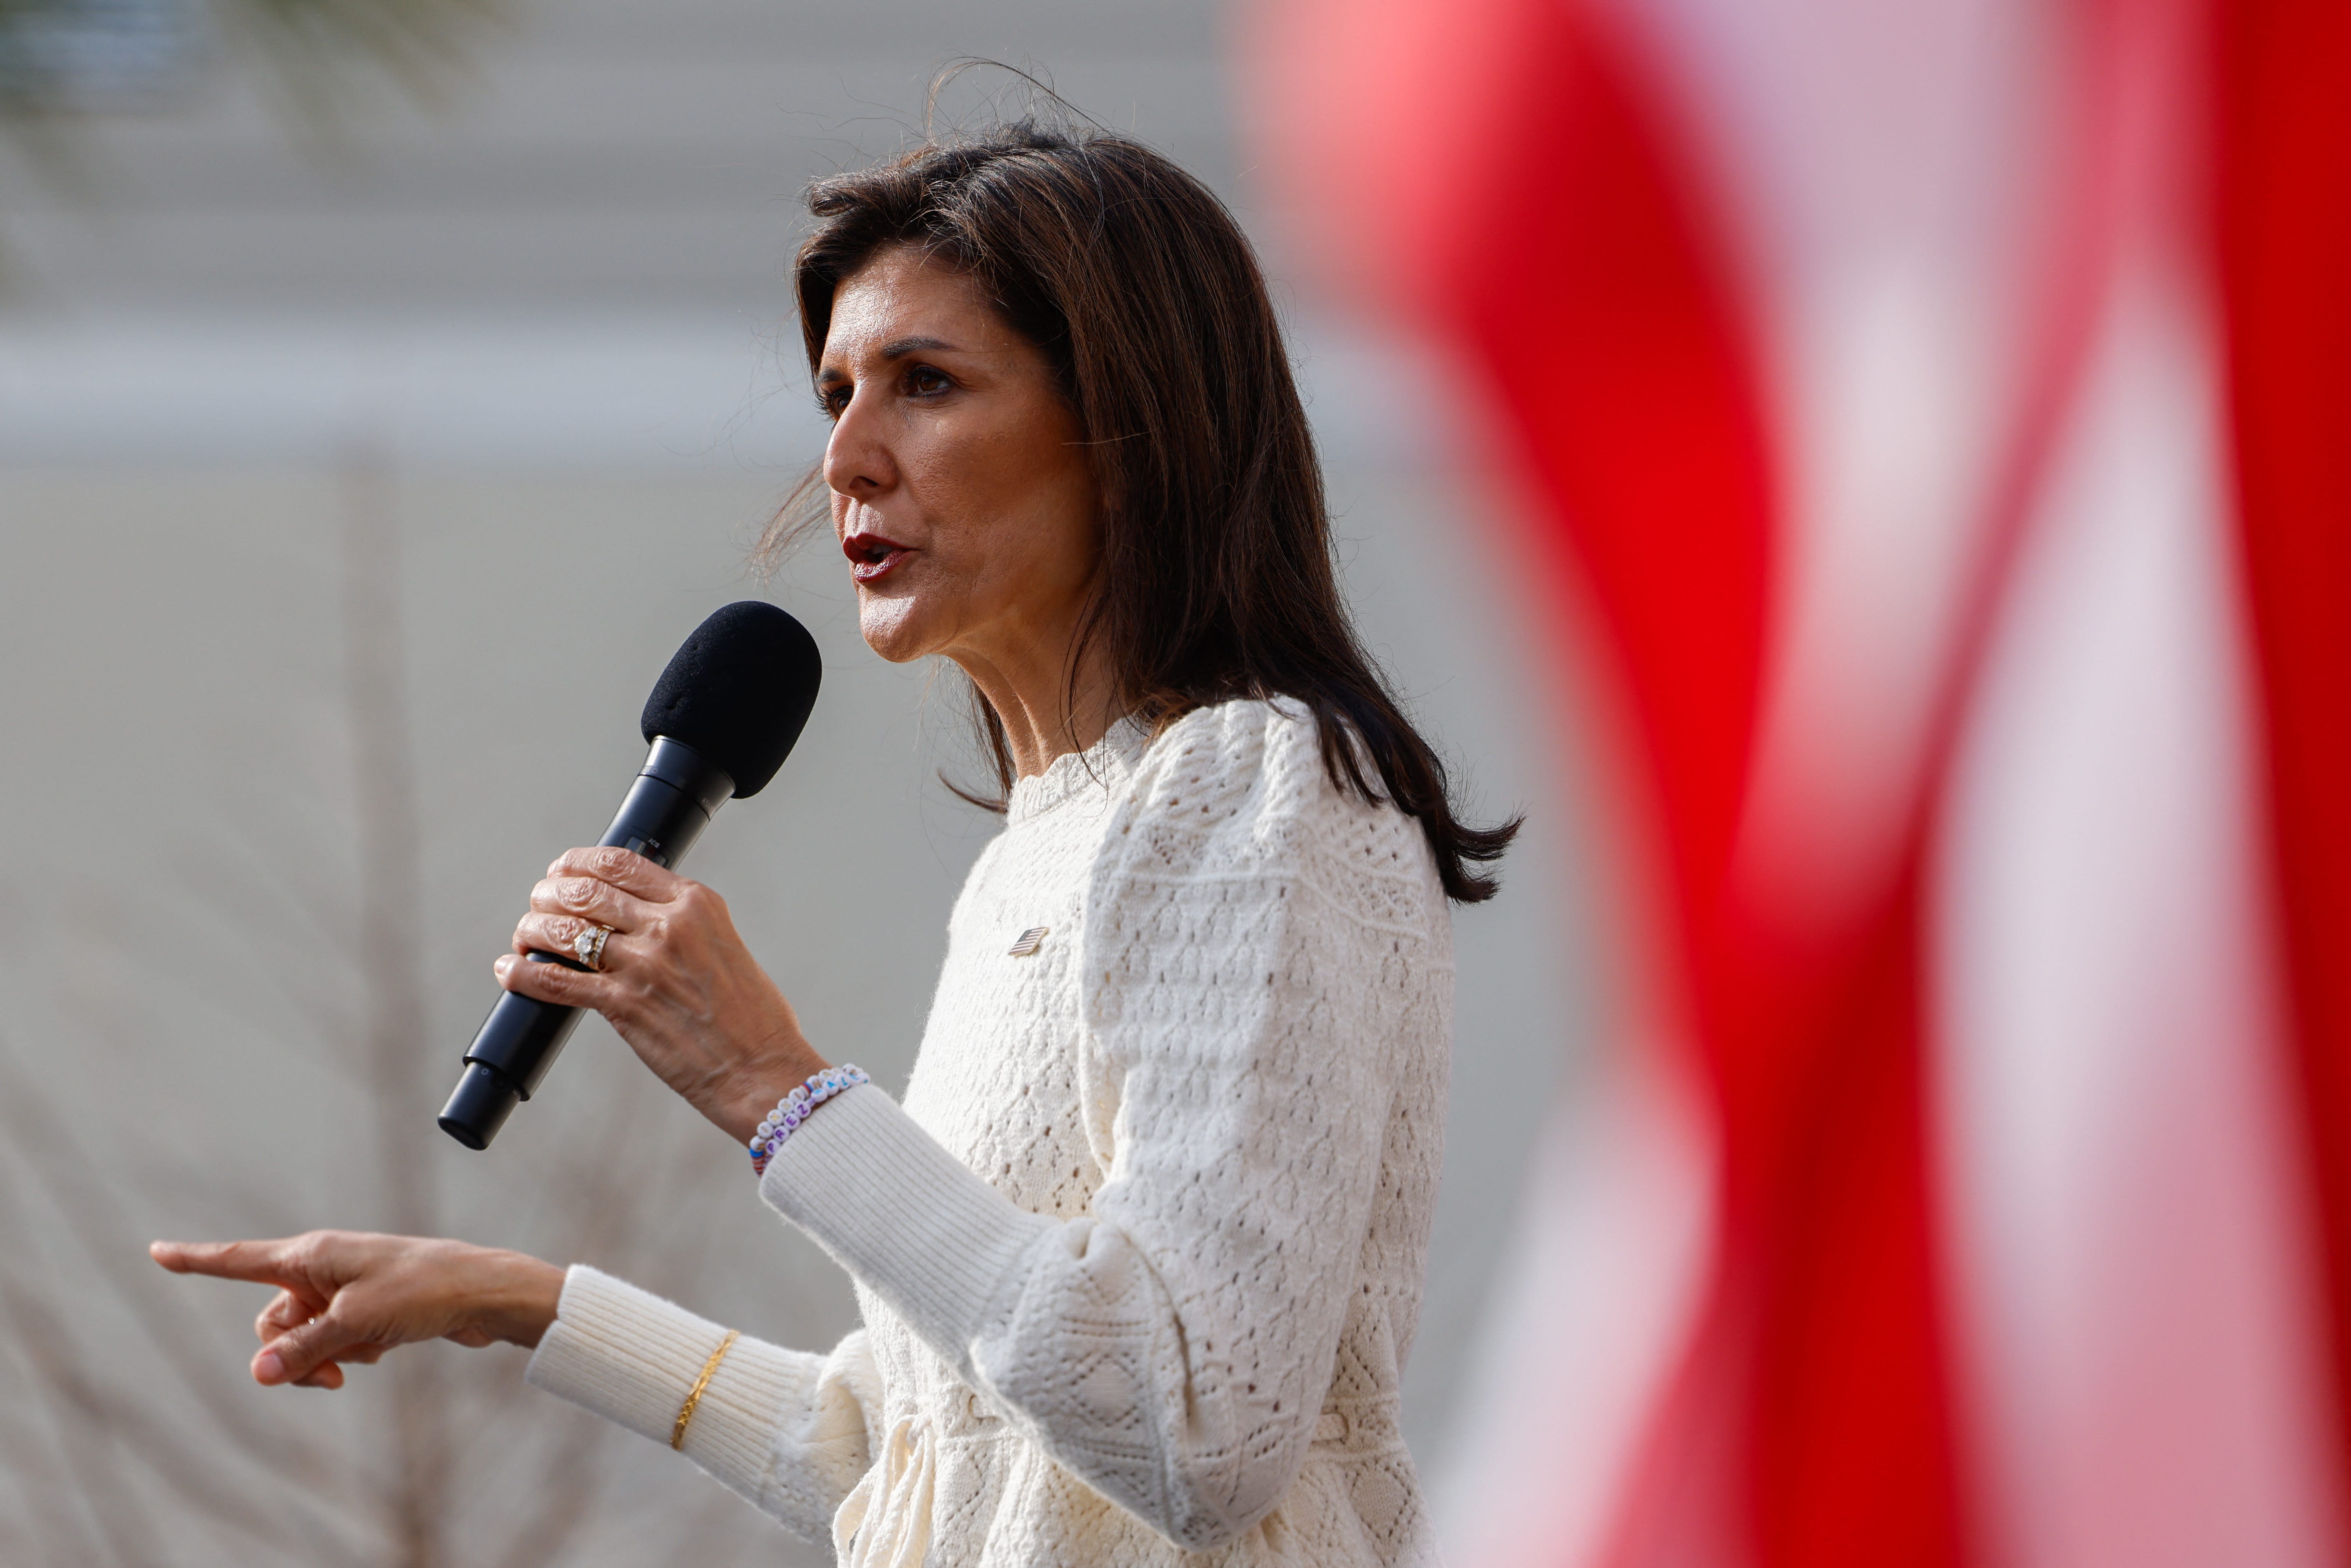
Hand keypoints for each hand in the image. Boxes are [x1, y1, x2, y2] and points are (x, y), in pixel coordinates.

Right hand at [149, 1231, 563, 1389]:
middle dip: (293, 1352)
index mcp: (311, 1255)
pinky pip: (334, 1342)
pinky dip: (352, 1352)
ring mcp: (342, 1290)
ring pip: (303, 1338)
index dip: (196, 1259)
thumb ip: (305, 1348)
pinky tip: (387, 1346)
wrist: (480, 1293)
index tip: (157, 1250)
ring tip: (371, 1349)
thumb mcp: (357, 1323)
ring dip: (328, 1355)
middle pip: (272, 1321)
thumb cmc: (423, 1290)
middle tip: (334, 1371)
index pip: (239, 1259)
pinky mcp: (364, 1310)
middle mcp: (321, 1268)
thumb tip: (259, 1372)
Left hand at [499, 847, 827, 1142]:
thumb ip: (681, 923)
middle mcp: (668, 925)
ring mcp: (644, 964)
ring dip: (531, 930)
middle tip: (538, 907)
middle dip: (548, 895)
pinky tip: (511, 971)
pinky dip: (524, 974)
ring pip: (562, 930)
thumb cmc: (751, 1016)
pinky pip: (556, 981)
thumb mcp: (723, 944)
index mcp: (696, 902)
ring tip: (524, 939)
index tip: (561, 872)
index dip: (576, 863)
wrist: (762, 1068)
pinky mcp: (624, 1006)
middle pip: (583, 891)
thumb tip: (631, 916)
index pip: (619, 862)